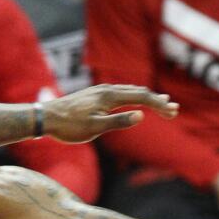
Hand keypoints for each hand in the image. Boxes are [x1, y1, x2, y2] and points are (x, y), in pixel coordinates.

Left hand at [42, 84, 177, 142]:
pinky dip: (134, 97)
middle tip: (174, 110)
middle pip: (138, 91)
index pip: (141, 97)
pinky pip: (120, 93)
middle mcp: (106, 89)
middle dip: (157, 100)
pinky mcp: (94, 96)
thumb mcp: (95, 128)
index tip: (172, 113)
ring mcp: (100, 91)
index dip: (158, 104)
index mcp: (109, 96)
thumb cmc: (69, 126)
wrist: (45, 118)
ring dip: (147, 97)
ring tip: (161, 102)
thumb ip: (118, 121)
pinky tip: (135, 102)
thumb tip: (141, 115)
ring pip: (129, 91)